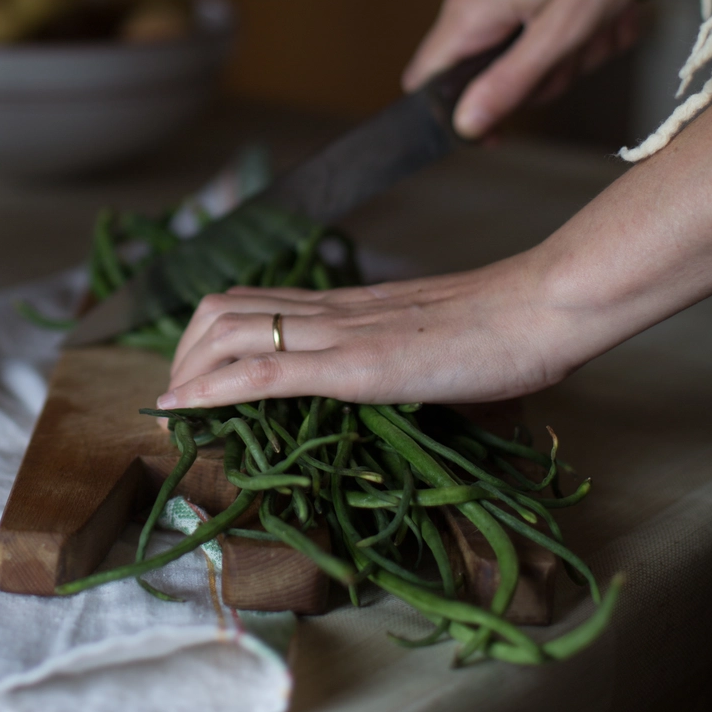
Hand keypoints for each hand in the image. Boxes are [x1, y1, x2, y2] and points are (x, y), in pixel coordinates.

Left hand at [159, 72, 711, 411]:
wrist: (539, 308)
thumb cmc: (501, 329)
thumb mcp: (431, 340)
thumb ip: (395, 351)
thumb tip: (388, 377)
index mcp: (345, 305)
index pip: (252, 302)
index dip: (208, 333)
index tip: (192, 371)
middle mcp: (329, 311)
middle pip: (222, 310)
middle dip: (183, 352)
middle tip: (175, 393)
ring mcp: (339, 335)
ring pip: (230, 334)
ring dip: (187, 371)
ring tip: (172, 407)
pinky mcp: (355, 366)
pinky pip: (266, 372)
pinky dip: (213, 391)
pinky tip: (184, 409)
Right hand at [403, 0, 659, 137]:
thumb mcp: (561, 31)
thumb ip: (510, 83)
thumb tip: (466, 127)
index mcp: (467, 14)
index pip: (423, 84)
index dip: (451, 116)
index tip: (497, 131)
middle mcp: (472, 4)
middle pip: (483, 79)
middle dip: (537, 81)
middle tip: (575, 56)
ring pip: (520, 60)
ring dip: (568, 56)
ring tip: (601, 25)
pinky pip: (541, 34)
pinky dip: (576, 34)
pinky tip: (606, 13)